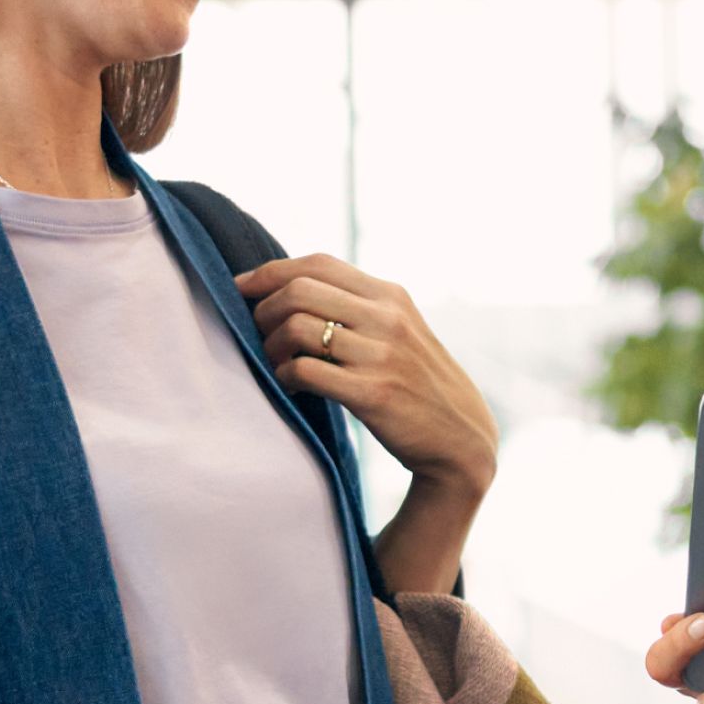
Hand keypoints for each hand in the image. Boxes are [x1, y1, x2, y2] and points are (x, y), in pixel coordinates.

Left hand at [236, 252, 497, 595]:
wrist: (461, 439)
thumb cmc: (419, 385)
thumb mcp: (402, 332)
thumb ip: (361, 307)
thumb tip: (293, 289)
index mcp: (392, 296)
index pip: (318, 264)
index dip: (270, 272)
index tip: (242, 288)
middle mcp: (388, 319)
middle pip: (300, 290)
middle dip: (263, 310)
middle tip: (257, 332)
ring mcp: (382, 355)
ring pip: (297, 328)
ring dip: (271, 345)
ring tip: (275, 362)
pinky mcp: (373, 393)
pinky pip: (305, 370)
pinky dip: (284, 375)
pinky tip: (289, 385)